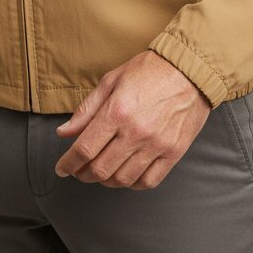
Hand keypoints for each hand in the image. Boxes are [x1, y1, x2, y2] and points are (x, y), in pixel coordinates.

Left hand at [53, 50, 211, 189]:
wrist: (190, 69)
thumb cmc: (149, 70)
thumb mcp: (112, 81)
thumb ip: (86, 110)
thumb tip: (64, 133)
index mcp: (117, 111)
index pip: (84, 149)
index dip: (68, 163)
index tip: (61, 168)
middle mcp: (136, 132)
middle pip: (101, 169)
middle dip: (83, 174)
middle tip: (79, 170)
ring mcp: (157, 145)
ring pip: (122, 179)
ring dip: (106, 180)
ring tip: (101, 171)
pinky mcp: (174, 152)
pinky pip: (149, 181)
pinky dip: (133, 183)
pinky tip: (126, 174)